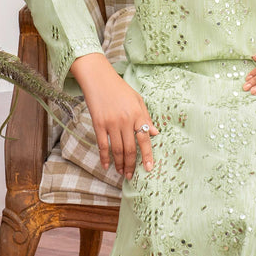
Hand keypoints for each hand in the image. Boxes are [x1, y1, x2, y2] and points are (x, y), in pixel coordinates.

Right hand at [70, 53, 157, 178]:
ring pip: (117, 149)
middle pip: (131, 148)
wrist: (99, 79)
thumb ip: (146, 117)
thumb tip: (156, 133)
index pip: (145, 139)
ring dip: (120, 163)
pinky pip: (103, 145)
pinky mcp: (99, 124)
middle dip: (132, 165)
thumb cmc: (120, 88)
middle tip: (131, 176)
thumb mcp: (138, 100)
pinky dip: (105, 157)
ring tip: (121, 172)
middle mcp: (126, 120)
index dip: (148, 155)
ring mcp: (111, 123)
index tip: (149, 169)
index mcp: (137, 114)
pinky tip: (107, 165)